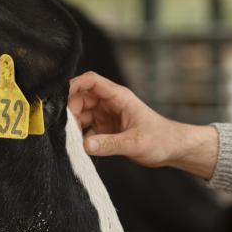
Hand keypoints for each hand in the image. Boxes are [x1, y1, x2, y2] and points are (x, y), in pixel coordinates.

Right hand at [68, 72, 218, 178]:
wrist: (172, 149)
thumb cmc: (160, 140)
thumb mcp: (135, 143)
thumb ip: (110, 144)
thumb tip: (85, 145)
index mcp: (118, 97)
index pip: (91, 82)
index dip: (73, 85)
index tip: (59, 98)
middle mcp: (110, 104)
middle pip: (80, 98)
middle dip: (70, 111)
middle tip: (64, 130)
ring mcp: (107, 116)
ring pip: (81, 114)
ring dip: (73, 126)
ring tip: (70, 141)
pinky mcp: (106, 129)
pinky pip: (86, 129)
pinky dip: (80, 136)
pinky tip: (79, 148)